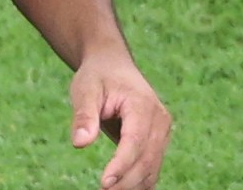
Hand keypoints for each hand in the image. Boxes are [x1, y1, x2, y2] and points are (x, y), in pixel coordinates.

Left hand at [69, 53, 171, 189]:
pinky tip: (122, 189)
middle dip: (125, 181)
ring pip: (152, 168)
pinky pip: (152, 166)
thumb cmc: (97, 76)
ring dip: (133, 185)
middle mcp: (159, 119)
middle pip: (146, 159)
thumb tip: (79, 143)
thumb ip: (84, 116)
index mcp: (142, 104)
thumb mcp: (85, 89)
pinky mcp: (159, 141)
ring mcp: (163, 131)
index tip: (103, 183)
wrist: (113, 65)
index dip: (121, 165)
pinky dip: (139, 181)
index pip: (135, 141)